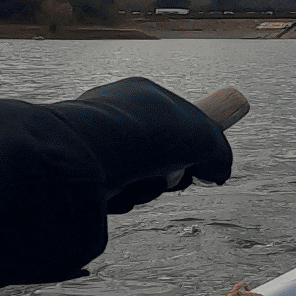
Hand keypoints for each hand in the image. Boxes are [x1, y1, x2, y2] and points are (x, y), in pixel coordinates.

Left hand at [45, 78, 235, 213]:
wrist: (92, 150)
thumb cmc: (149, 134)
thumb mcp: (203, 138)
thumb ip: (218, 153)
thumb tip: (219, 173)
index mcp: (142, 95)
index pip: (175, 125)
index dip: (190, 150)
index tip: (197, 168)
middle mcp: (115, 115)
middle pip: (157, 157)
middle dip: (168, 176)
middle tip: (172, 180)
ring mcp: (94, 143)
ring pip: (135, 178)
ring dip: (146, 190)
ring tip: (138, 186)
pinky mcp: (77, 172)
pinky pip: (110, 192)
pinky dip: (120, 200)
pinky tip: (116, 194)